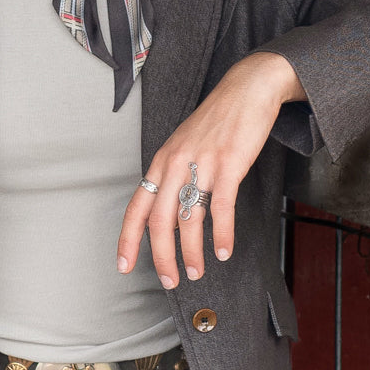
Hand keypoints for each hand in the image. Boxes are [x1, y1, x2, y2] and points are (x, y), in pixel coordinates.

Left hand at [116, 52, 304, 288]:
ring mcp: (201, 163)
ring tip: (196, 271)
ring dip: (191, 252)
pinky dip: (222, 235)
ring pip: (189, 219)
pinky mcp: (228, 164)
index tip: (123, 266)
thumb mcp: (184, 145)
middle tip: (170, 280)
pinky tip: (224, 251)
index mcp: (161, 161)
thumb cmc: (216, 120)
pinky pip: (221, 208)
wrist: (245, 90)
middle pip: (159, 221)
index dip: (127, 239)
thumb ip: (174, 176)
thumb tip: (170, 215)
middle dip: (161, 257)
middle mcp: (175, 163)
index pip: (136, 206)